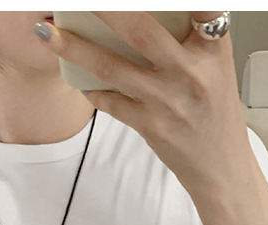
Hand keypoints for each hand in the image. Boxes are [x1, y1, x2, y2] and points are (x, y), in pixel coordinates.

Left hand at [35, 11, 251, 193]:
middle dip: (102, 9)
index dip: (174, 0)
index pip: (199, 9)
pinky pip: (109, 101)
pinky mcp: (150, 125)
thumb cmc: (215, 112)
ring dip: (73, 48)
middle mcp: (191, 73)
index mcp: (212, 51)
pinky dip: (91, 88)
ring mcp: (168, 100)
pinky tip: (78, 77)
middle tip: (78, 0)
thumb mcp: (215, 68)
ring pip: (111, 66)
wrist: (220, 166)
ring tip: (47, 33)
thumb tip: (144, 14)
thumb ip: (189, 38)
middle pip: (140, 29)